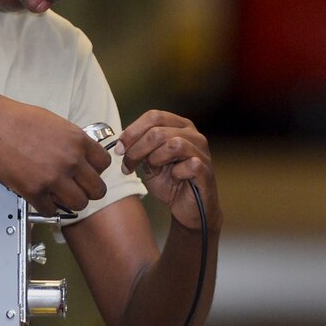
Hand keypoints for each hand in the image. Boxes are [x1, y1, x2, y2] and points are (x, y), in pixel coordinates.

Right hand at [0, 97, 110, 216]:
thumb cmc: (18, 119)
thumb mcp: (56, 123)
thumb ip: (73, 141)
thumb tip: (82, 155)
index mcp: (78, 141)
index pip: (104, 165)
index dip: (95, 170)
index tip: (87, 172)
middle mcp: (70, 160)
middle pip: (97, 190)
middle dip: (88, 191)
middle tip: (77, 189)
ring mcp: (53, 177)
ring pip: (79, 204)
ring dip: (70, 202)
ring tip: (60, 195)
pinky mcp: (34, 191)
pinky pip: (51, 210)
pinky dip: (47, 207)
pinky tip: (42, 198)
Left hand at [117, 110, 220, 231]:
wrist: (188, 208)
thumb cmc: (171, 182)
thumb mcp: (150, 163)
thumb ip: (140, 149)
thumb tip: (122, 143)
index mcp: (179, 126)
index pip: (153, 116)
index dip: (132, 131)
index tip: (119, 149)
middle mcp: (193, 135)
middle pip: (158, 131)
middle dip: (137, 149)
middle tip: (128, 165)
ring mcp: (201, 152)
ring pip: (173, 144)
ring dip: (155, 158)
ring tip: (154, 169)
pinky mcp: (206, 170)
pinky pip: (189, 164)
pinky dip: (176, 173)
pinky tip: (175, 179)